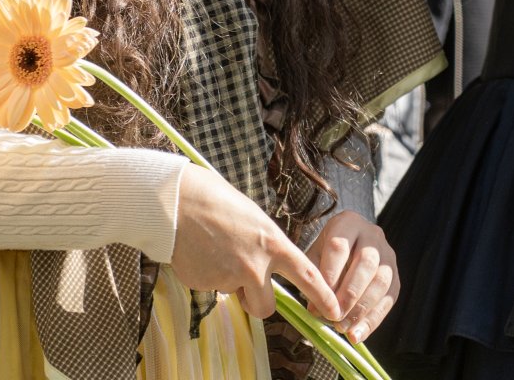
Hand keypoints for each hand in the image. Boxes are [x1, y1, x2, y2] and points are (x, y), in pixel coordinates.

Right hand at [170, 164, 344, 323]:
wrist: (178, 202)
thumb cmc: (218, 203)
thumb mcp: (256, 221)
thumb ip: (267, 248)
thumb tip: (268, 270)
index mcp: (273, 244)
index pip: (307, 276)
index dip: (323, 297)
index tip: (334, 312)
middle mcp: (255, 266)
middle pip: (266, 307)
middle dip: (257, 302)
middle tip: (247, 284)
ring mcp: (228, 278)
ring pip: (236, 296)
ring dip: (231, 286)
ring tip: (218, 254)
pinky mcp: (205, 285)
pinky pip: (213, 288)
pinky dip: (209, 276)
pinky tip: (201, 253)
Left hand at [309, 210, 399, 343]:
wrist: (351, 242)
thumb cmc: (328, 251)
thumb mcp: (316, 254)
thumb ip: (313, 277)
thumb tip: (315, 309)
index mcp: (348, 223)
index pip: (340, 247)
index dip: (330, 274)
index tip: (319, 298)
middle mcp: (373, 235)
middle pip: (366, 263)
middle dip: (349, 294)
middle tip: (333, 317)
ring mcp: (388, 254)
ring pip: (381, 281)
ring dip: (361, 309)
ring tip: (342, 328)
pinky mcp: (396, 276)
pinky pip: (389, 299)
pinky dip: (373, 320)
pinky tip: (357, 335)